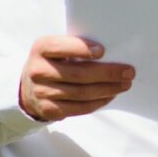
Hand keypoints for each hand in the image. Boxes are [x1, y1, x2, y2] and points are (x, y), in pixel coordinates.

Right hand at [19, 36, 134, 121]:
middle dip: (107, 73)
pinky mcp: (48, 109)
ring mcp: (41, 92)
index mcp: (41, 48)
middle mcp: (38, 70)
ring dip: (107, 89)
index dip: (82, 49)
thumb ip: (77, 47)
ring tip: (124, 84)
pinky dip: (97, 102)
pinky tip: (110, 96)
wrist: (29, 87)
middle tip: (128, 72)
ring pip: (81, 93)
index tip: (103, 51)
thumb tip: (114, 52)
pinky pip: (78, 108)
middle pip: (78, 73)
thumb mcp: (58, 48)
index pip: (61, 47)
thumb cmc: (54, 61)